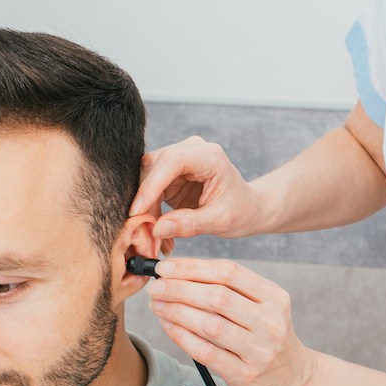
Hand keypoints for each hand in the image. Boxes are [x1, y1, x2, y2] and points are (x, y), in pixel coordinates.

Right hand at [129, 136, 264, 240]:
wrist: (248, 208)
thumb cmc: (241, 211)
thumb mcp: (220, 221)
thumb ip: (190, 224)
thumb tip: (158, 229)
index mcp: (210, 157)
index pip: (172, 161)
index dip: (151, 185)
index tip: (138, 211)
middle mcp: (192, 150)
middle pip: (154, 166)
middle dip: (145, 200)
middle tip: (144, 231)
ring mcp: (180, 159)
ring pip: (146, 176)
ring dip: (145, 206)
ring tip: (153, 235)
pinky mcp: (171, 173)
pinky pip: (150, 187)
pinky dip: (149, 208)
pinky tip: (156, 228)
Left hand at [146, 257, 315, 385]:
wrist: (294, 379)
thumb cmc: (267, 336)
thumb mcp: (262, 307)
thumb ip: (230, 290)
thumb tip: (178, 273)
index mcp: (274, 297)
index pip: (229, 273)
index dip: (193, 267)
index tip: (166, 267)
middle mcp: (270, 321)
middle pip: (217, 297)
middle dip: (179, 289)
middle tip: (155, 287)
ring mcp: (259, 350)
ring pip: (210, 325)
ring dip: (176, 312)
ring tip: (157, 304)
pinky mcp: (245, 374)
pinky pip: (207, 353)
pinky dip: (182, 337)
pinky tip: (168, 326)